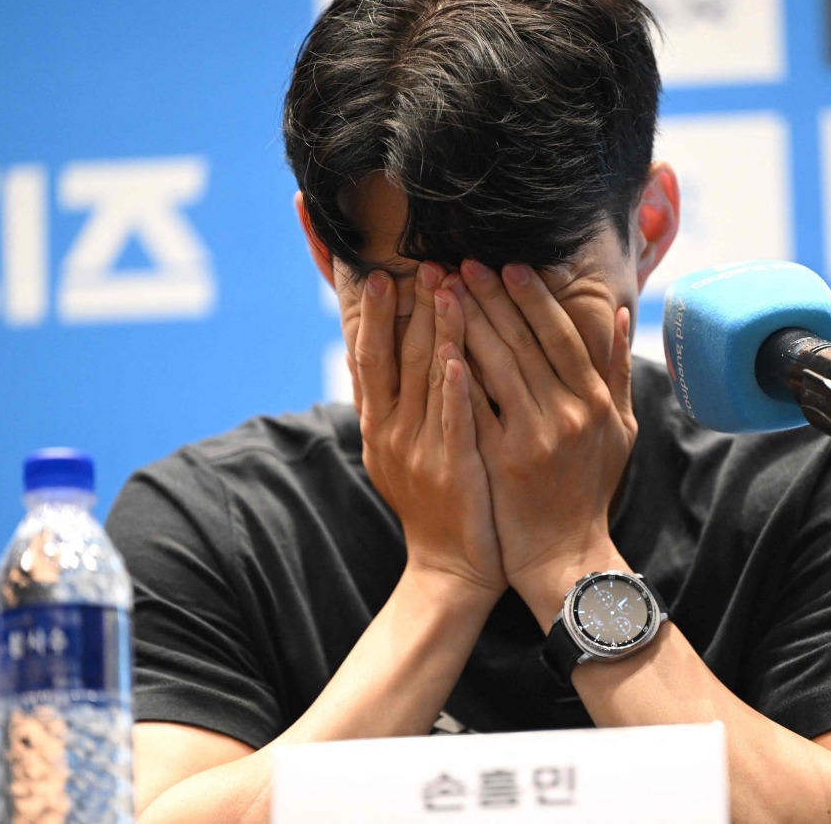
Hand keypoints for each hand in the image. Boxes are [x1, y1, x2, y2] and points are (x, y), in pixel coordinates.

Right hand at [350, 263, 504, 596]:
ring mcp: (420, 451)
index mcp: (379, 426)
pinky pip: (453, 420)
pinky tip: (460, 354)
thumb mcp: (400, 451)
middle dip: (406, 309)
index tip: (378, 275)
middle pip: (394, 358)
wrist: (452, 566)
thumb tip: (377, 354)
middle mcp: (391, 433)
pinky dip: (454, 386)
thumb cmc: (436, 501)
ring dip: (436, 329)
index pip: (369, 358)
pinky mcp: (452, 469)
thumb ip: (393, 404)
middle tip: (419, 263)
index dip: (371, 316)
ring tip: (445, 286)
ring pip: (426, 378)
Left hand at [451, 259, 636, 599]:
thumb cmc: (590, 490)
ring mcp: (534, 436)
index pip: (560, 336)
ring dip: (467, 322)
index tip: (508, 264)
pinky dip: (454, 373)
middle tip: (461, 263)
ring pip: (495, 365)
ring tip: (443, 291)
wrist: (565, 555)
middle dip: (490, 297)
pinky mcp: (502, 459)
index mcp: (594, 401)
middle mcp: (567, 413)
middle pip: (523, 342)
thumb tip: (619, 313)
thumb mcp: (620, 429)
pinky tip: (433, 343)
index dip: (533, 298)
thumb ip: (617, 369)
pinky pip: (474, 405)